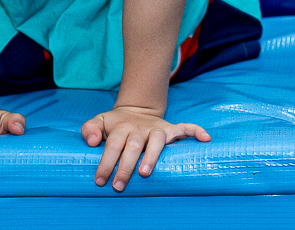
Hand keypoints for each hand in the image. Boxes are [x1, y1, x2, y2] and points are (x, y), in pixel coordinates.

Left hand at [81, 105, 210, 191]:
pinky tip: (205, 138)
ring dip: (152, 156)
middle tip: (119, 185)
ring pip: (156, 141)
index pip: (112, 145)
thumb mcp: (99, 121)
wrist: (135, 110)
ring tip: (145, 172)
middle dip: (126, 166)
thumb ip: (89, 129)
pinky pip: (186, 128)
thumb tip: (90, 141)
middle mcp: (139, 129)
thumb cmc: (115, 125)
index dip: (106, 162)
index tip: (100, 180)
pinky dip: (196, 131)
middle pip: (133, 146)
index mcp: (121, 128)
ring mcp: (156, 129)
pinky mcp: (170, 129)